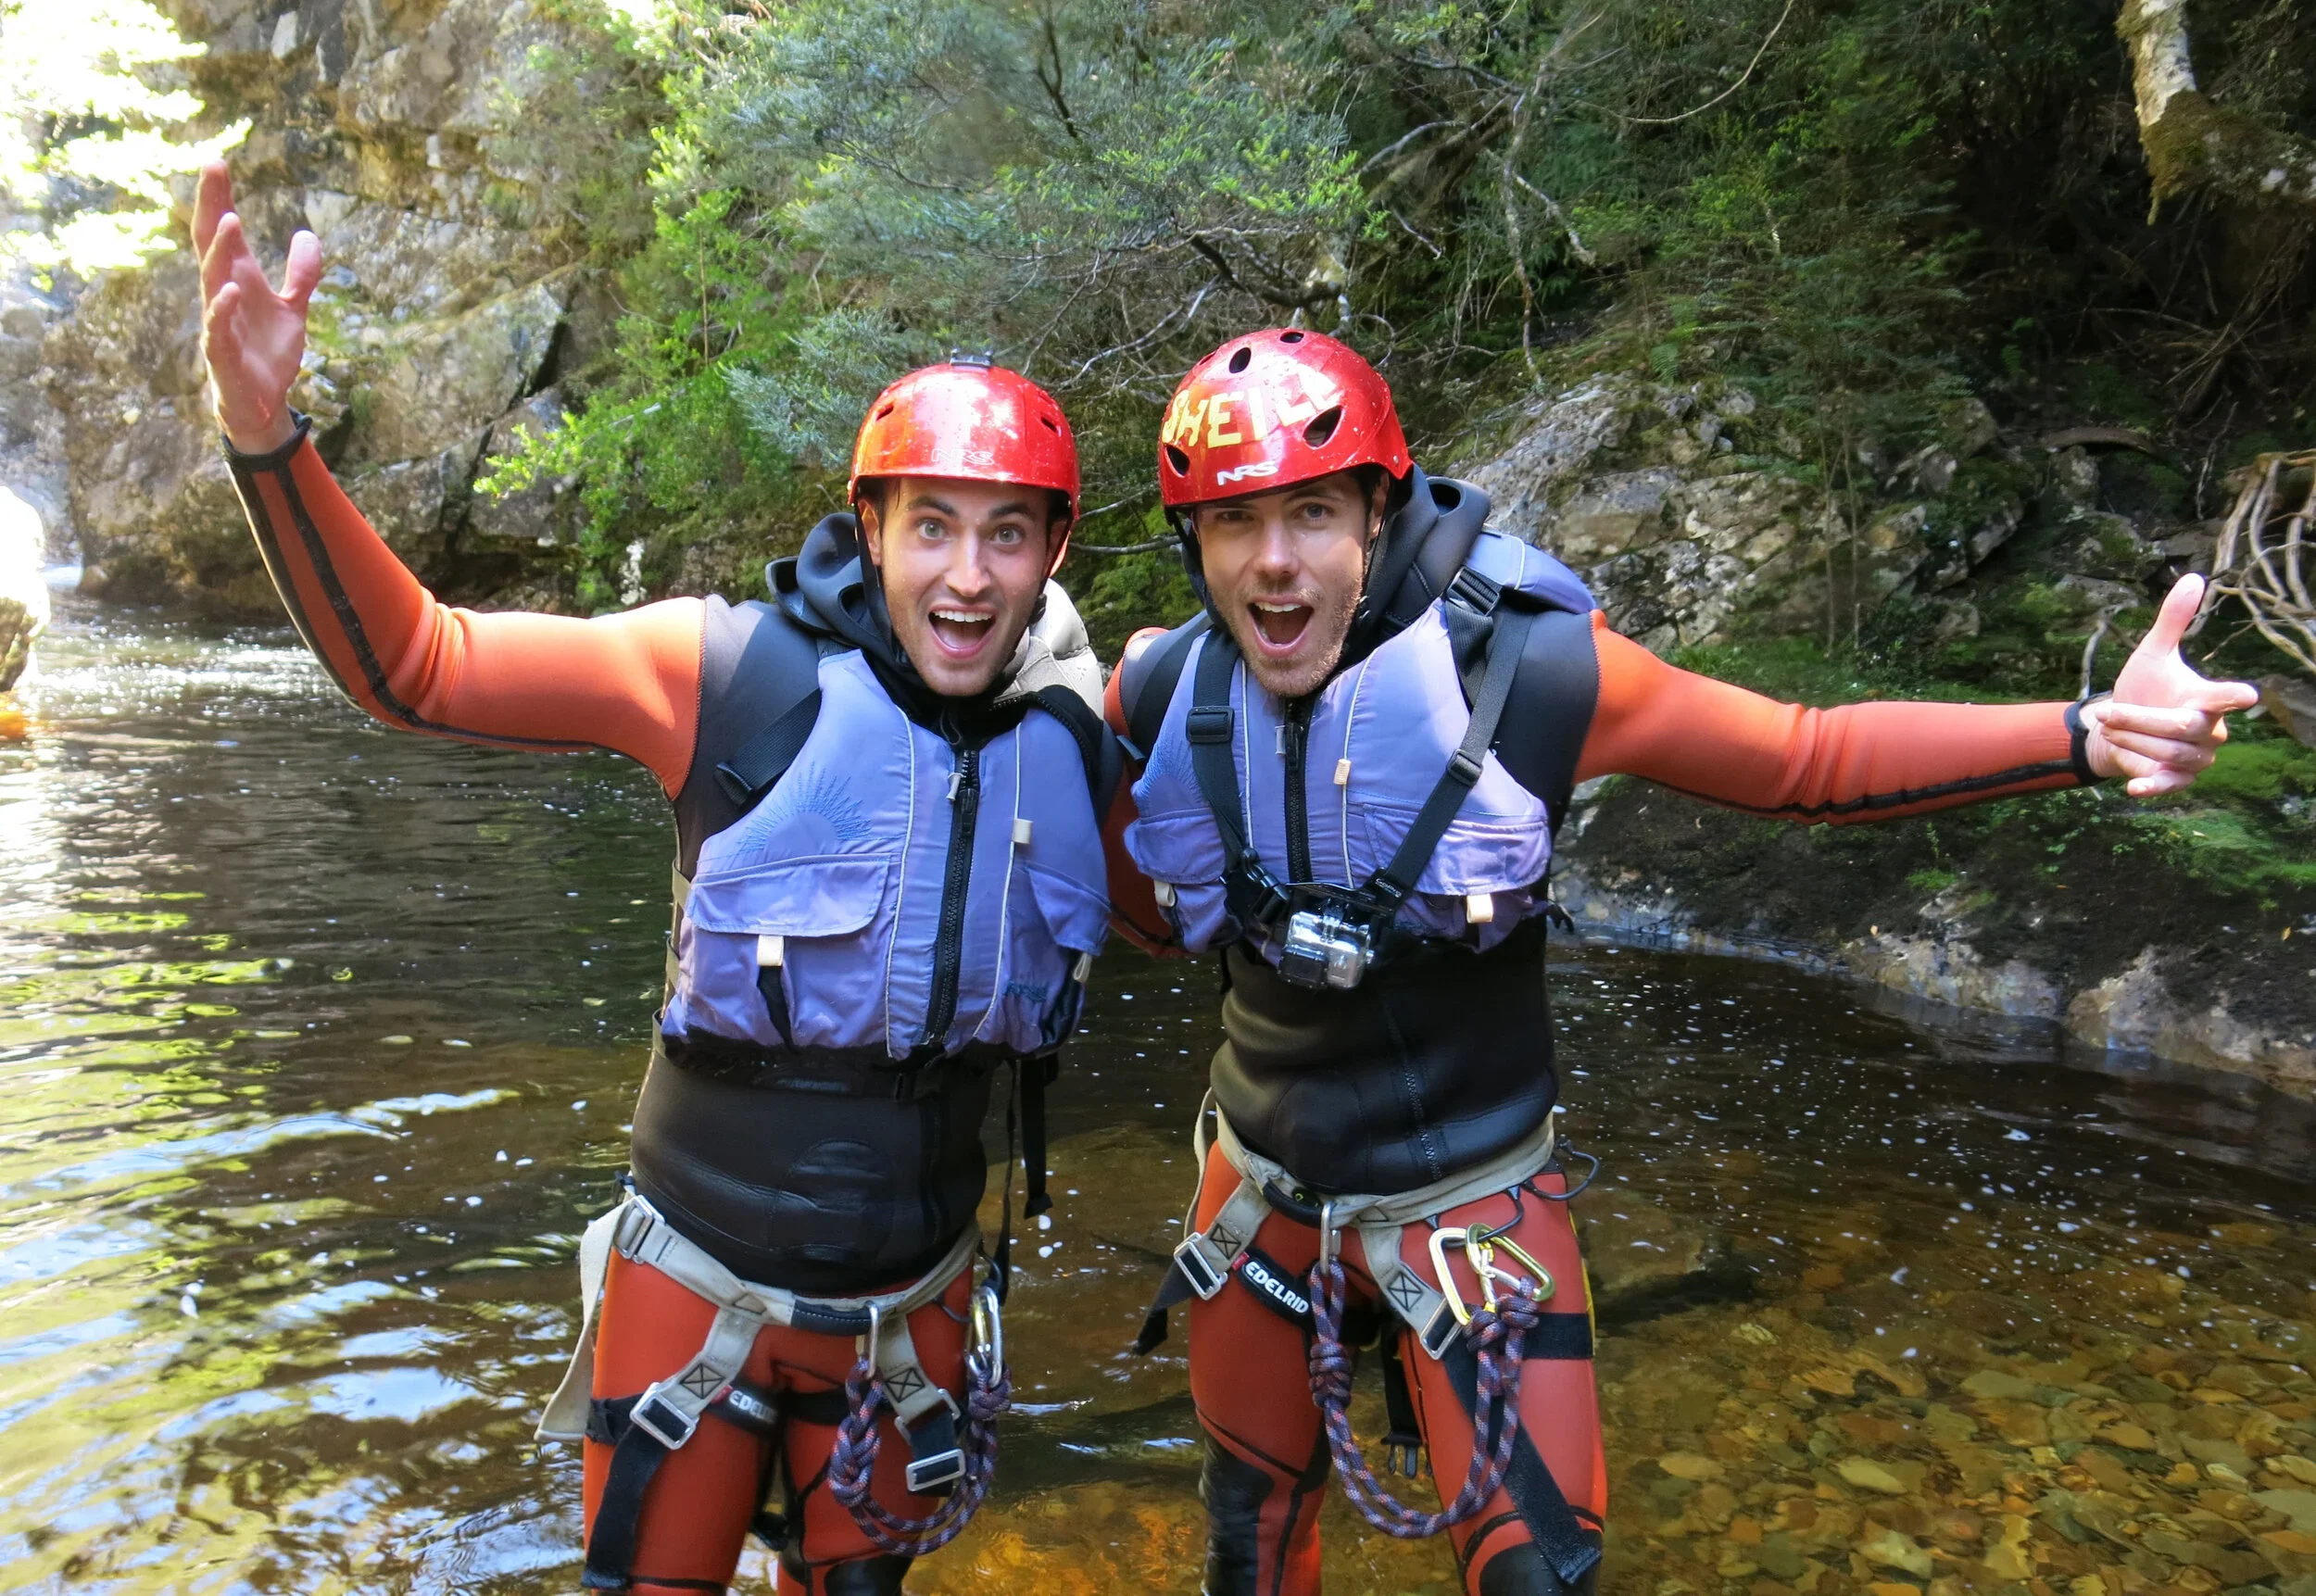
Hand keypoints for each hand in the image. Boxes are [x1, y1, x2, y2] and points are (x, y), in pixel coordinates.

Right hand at [193, 159, 321, 454]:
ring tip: (229, 220)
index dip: (219, 197)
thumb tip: (307, 235)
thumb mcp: (294, 309)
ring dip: (219, 251)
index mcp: (238, 279)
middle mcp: (222, 294)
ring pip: (212, 280)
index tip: (216, 160)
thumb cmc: (268, 352)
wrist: (263, 402)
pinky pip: (217, 328)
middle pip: (211, 243)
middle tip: (213, 169)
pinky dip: (222, 309)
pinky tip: (230, 290)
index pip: (223, 231)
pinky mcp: (222, 353)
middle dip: (211, 206)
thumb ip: (301, 275)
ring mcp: (218, 322)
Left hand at [2081, 574, 2258, 796]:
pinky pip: (2170, 785)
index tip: (2246, 695)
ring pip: (2168, 754)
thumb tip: (2193, 578)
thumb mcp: (2151, 653)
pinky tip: (2132, 787)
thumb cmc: (2142, 688)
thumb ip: (2172, 621)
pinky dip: (2151, 786)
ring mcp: (2197, 757)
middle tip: (2106, 713)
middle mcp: (2209, 729)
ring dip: (2132, 741)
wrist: (2115, 729)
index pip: (2228, 697)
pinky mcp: (2178, 780)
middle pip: (2181, 728)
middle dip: (2139, 720)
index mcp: (2207, 698)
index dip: (2234, 696)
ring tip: (2110, 729)